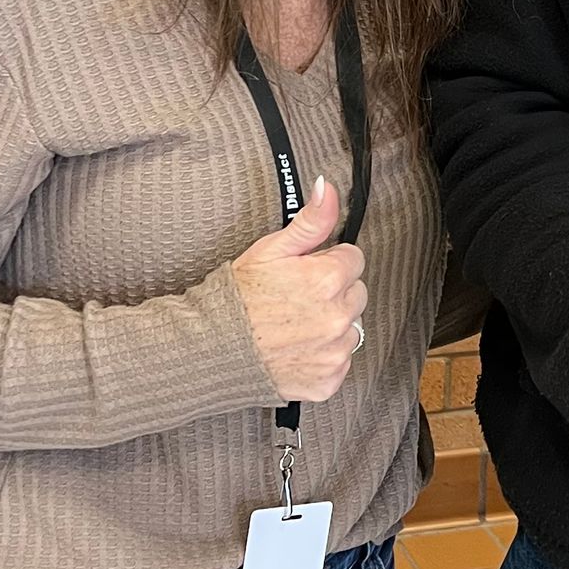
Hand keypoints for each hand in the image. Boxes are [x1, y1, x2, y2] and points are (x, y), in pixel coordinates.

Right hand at [230, 177, 366, 403]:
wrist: (211, 349)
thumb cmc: (237, 298)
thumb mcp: (271, 249)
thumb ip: (310, 220)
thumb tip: (327, 188)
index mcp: (329, 279)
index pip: (354, 259)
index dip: (327, 263)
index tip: (306, 273)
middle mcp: (339, 316)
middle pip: (357, 294)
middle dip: (334, 292)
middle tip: (297, 300)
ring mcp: (335, 351)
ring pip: (352, 329)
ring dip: (331, 325)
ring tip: (295, 326)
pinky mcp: (329, 380)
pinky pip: (340, 362)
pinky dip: (323, 357)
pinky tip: (296, 349)